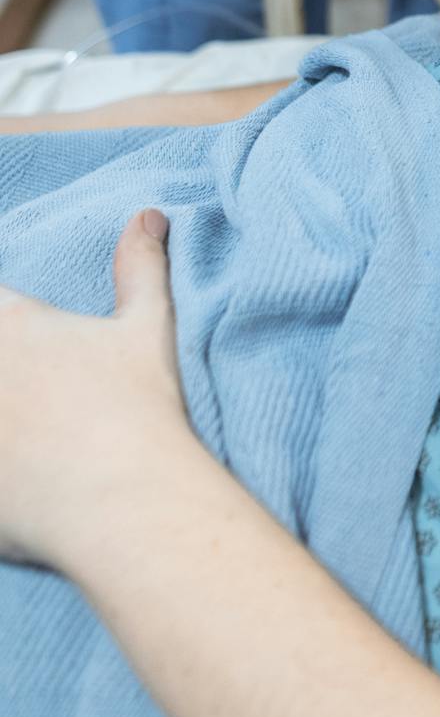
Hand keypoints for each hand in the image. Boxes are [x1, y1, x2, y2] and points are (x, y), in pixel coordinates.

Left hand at [0, 209, 191, 572]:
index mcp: (11, 324)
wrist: (127, 501)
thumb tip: (148, 215)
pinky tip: (12, 466)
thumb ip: (140, 266)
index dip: (4, 320)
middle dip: (4, 374)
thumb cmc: (140, 410)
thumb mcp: (147, 327)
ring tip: (17, 429)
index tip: (21, 348)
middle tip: (18, 397)